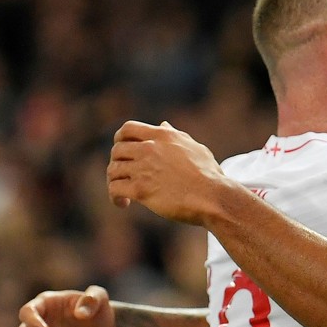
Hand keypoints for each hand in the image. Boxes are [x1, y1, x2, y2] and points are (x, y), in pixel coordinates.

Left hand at [108, 121, 226, 224]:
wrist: (213, 198)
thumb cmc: (209, 175)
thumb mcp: (196, 148)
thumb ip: (176, 135)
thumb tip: (163, 124)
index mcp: (163, 136)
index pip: (128, 129)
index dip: (120, 140)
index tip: (123, 152)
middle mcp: (150, 148)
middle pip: (117, 150)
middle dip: (117, 163)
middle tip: (125, 177)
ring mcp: (144, 168)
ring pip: (113, 170)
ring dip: (115, 182)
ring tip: (124, 194)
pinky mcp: (141, 189)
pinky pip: (114, 188)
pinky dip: (115, 196)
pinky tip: (124, 203)